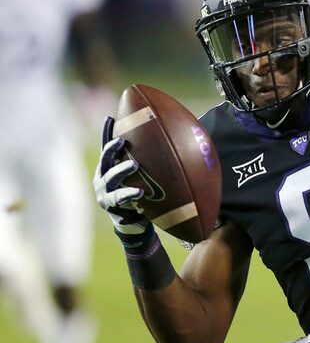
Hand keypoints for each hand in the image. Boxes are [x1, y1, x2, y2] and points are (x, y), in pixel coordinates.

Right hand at [92, 116, 148, 234]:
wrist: (134, 223)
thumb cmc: (140, 196)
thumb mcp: (142, 178)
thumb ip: (149, 163)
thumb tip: (174, 142)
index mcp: (109, 168)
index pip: (107, 148)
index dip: (107, 133)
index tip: (111, 119)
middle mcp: (103, 178)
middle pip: (105, 160)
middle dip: (112, 150)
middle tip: (123, 142)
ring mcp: (104, 192)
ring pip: (111, 178)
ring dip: (121, 170)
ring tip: (134, 165)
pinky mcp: (110, 206)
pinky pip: (119, 198)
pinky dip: (129, 194)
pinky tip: (140, 193)